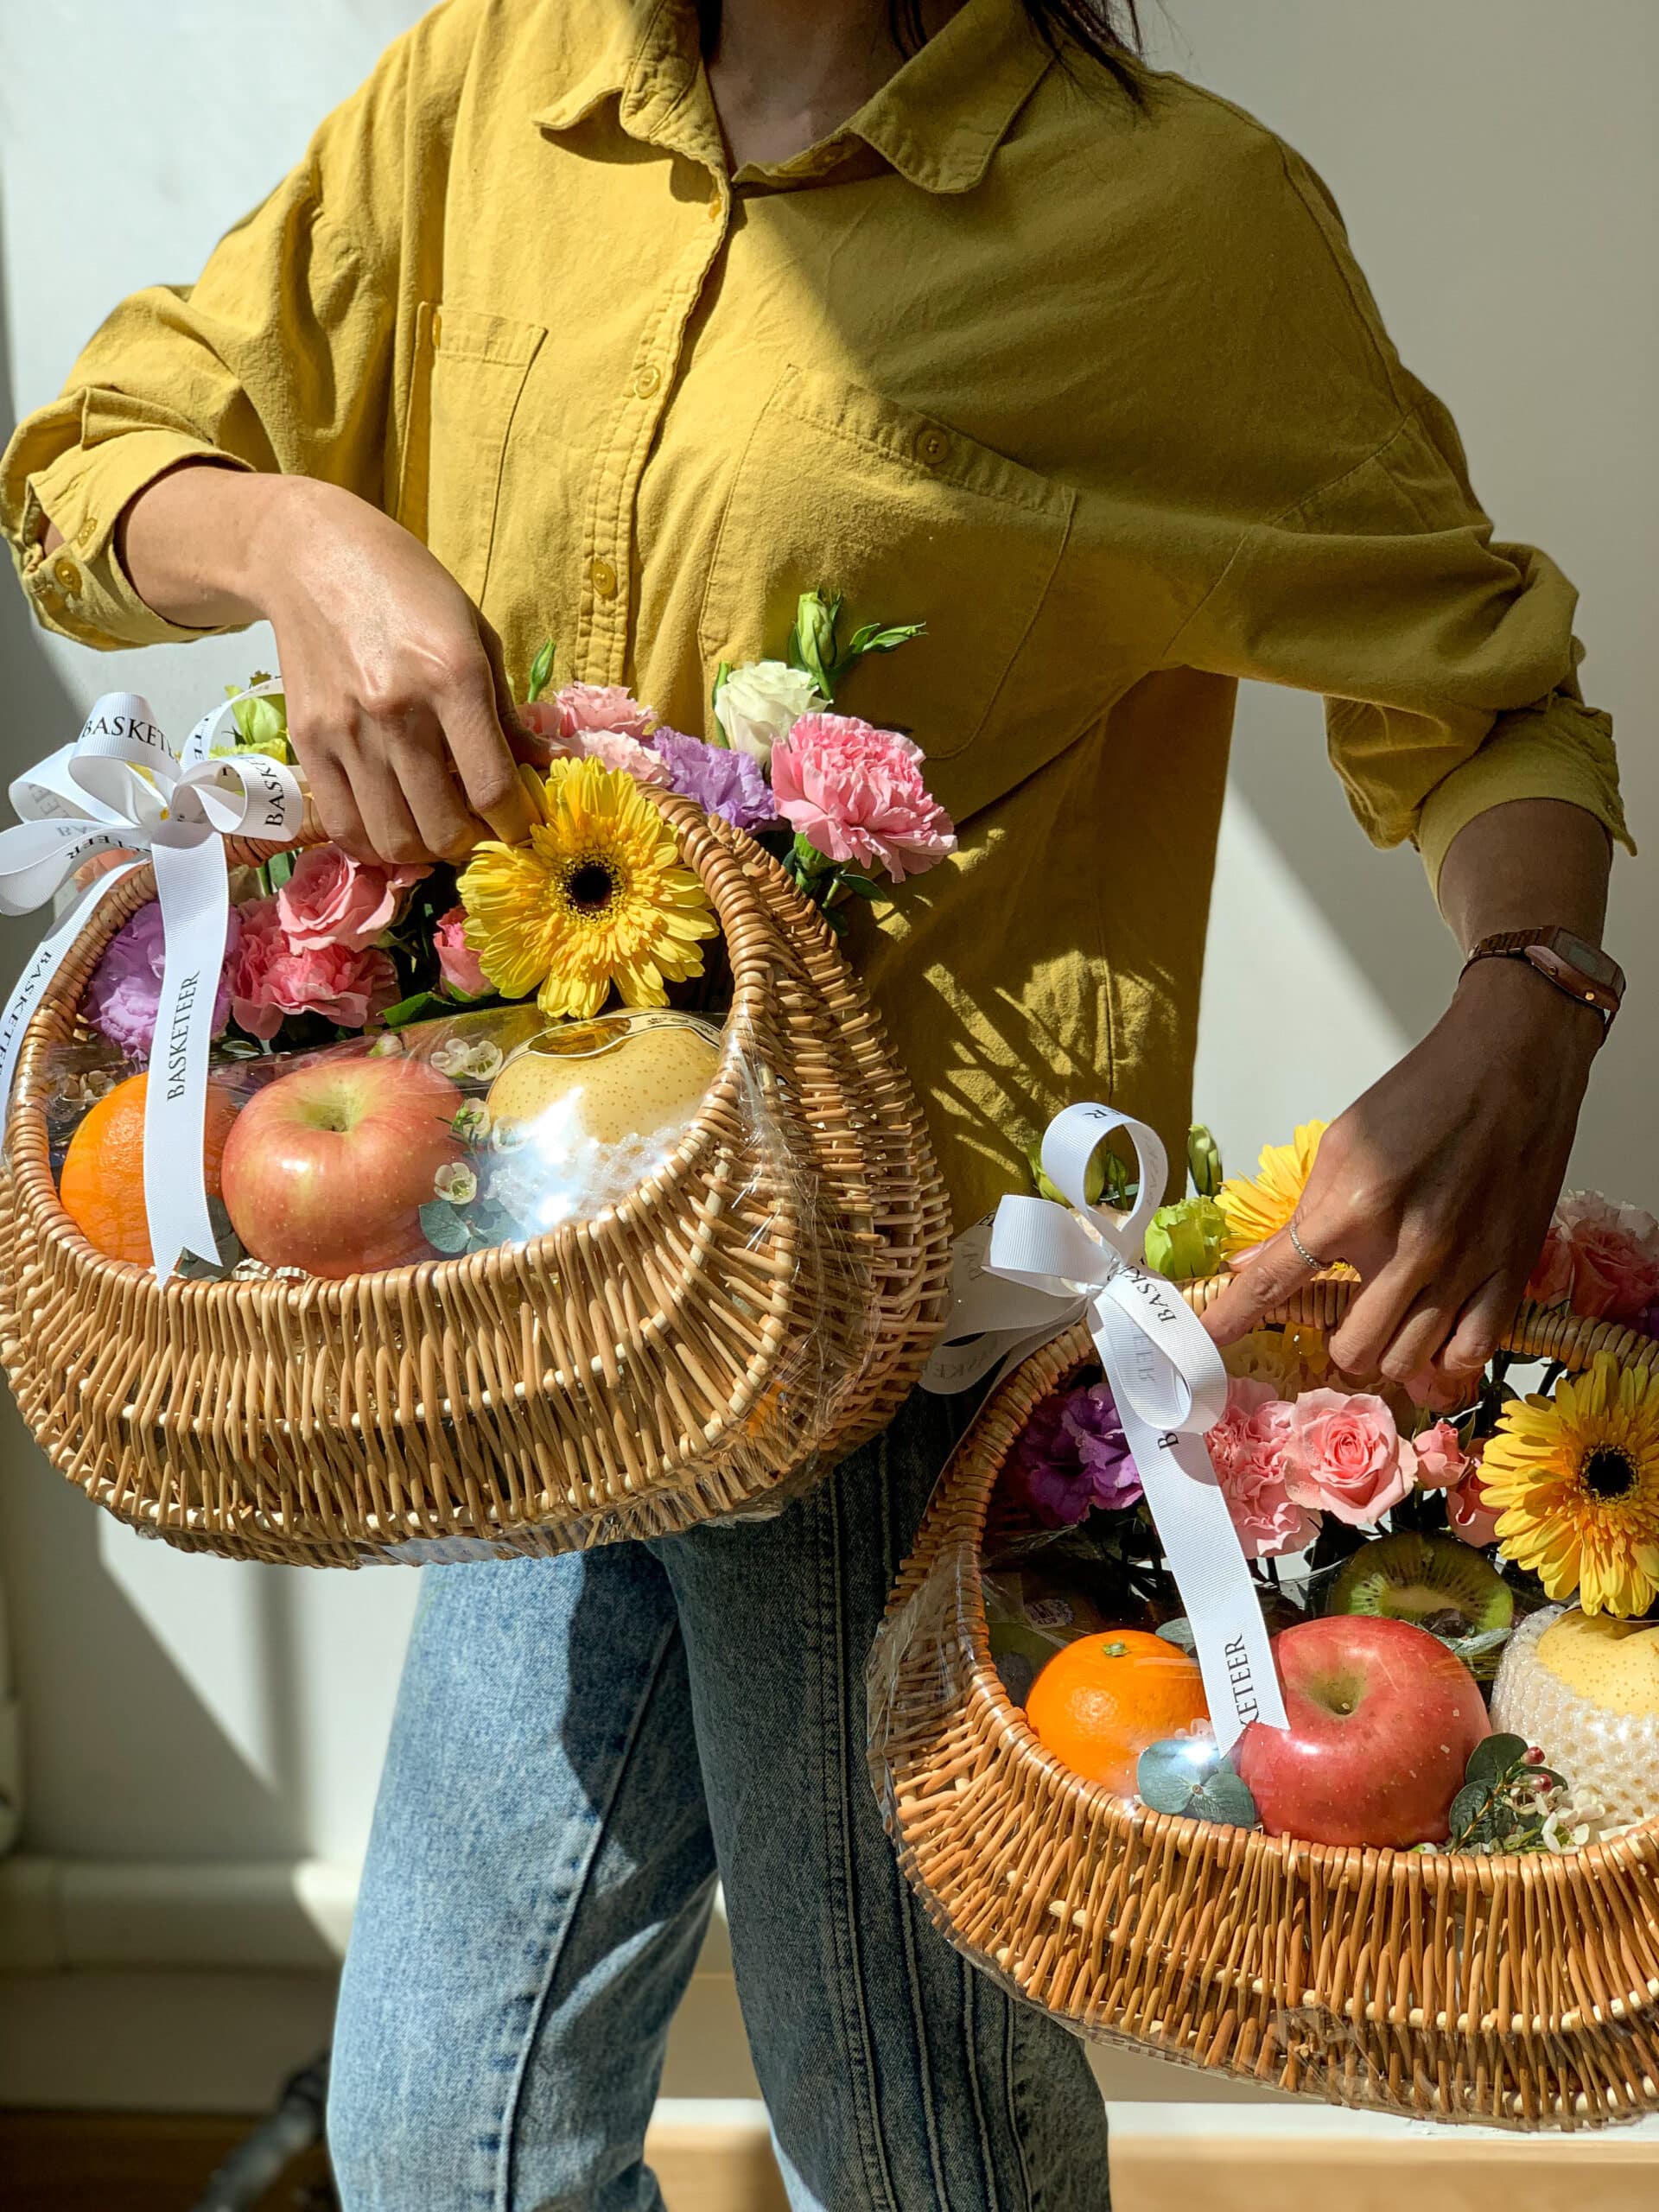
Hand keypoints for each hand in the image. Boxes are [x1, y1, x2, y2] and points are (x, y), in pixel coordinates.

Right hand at [118, 467, 533, 862]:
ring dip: (426, 852)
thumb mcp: (476, 634)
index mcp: (454, 677)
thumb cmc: (408, 589)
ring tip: (439, 832)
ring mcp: (348, 731)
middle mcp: (399, 711)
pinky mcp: (308, 741)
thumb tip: (545, 767)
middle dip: (472, 843)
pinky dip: (375, 845)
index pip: (493, 789)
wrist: (311, 557)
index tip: (522, 826)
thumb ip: (508, 711)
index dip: (516, 824)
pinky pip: (344, 825)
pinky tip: (395, 828)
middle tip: (480, 830)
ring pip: (394, 839)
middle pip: (444, 828)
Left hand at [1200, 957, 1601, 1405]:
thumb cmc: (1420, 1096)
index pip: (1277, 1282)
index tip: (1210, 1339)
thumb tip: (1250, 1264)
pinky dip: (1444, 1359)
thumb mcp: (1342, 1143)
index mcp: (1353, 1207)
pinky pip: (1471, 1354)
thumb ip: (1300, 1214)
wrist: (1511, 1063)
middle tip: (1338, 1315)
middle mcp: (1408, 1248)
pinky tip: (1436, 1336)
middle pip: (1353, 1349)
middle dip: (1335, 1342)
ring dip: (1387, 1352)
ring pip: (1408, 1362)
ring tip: (1387, 1321)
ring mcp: (1465, 1266)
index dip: (1235, 1318)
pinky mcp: (1512, 1271)